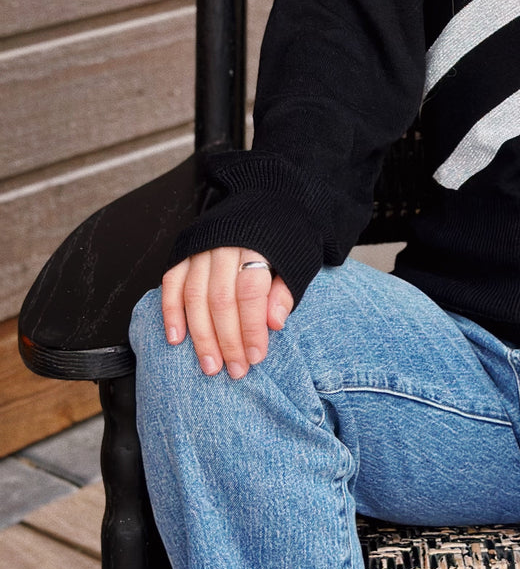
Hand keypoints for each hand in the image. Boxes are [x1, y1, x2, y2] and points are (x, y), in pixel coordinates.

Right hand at [160, 247, 293, 378]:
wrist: (271, 199)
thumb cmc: (287, 236)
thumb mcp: (299, 258)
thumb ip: (286, 289)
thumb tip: (274, 323)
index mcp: (258, 244)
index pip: (250, 292)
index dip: (252, 327)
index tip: (256, 356)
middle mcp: (226, 244)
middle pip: (221, 298)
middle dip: (227, 339)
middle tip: (235, 369)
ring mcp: (202, 246)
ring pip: (195, 295)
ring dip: (200, 335)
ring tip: (210, 364)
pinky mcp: (185, 249)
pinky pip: (172, 282)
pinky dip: (171, 311)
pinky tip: (176, 338)